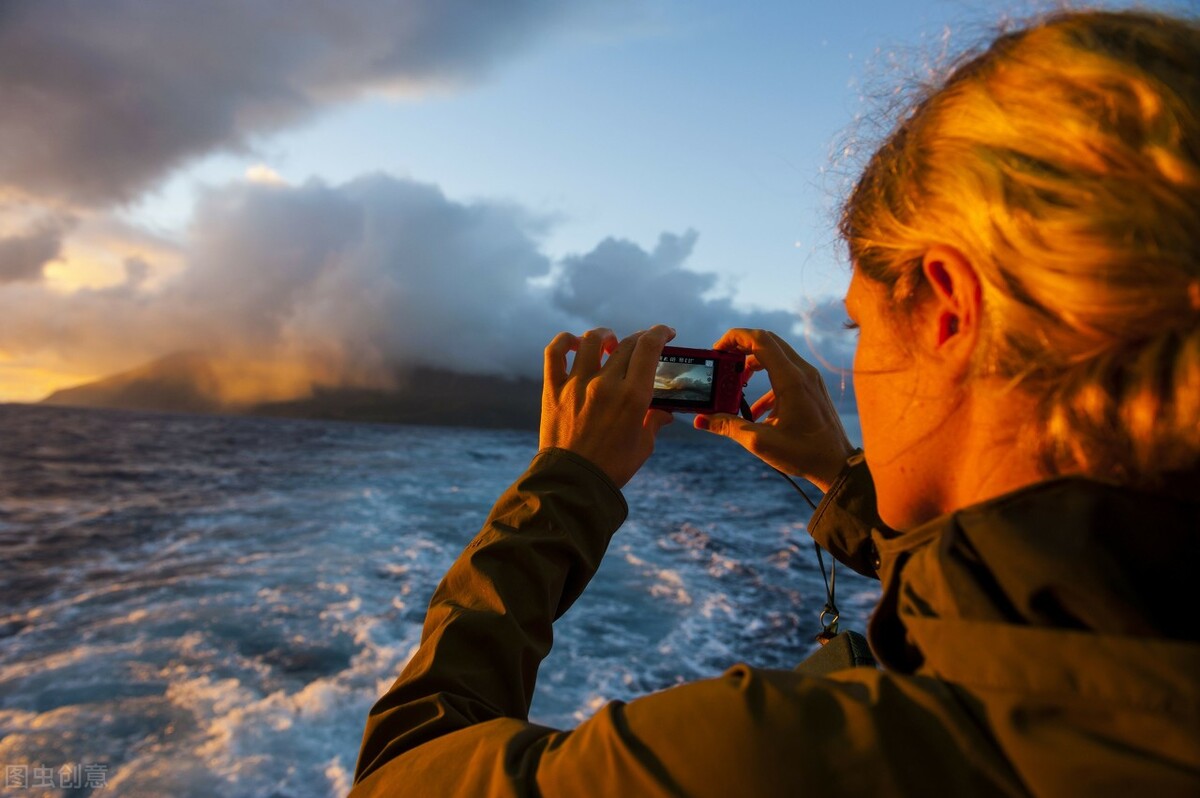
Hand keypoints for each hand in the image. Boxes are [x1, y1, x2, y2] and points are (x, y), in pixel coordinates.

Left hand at [541, 325, 675, 487]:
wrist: (573, 483)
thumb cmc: (612, 467)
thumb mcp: (643, 445)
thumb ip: (654, 422)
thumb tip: (665, 412)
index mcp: (633, 396)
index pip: (649, 347)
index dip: (660, 333)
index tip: (666, 333)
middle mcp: (605, 384)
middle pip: (626, 344)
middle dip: (639, 339)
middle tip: (643, 345)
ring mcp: (577, 384)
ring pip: (592, 341)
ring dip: (606, 336)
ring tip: (611, 343)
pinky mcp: (554, 389)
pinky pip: (555, 352)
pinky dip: (565, 341)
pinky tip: (575, 344)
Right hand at [694, 328, 854, 491]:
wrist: (837, 465)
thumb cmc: (804, 454)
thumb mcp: (760, 442)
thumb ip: (729, 426)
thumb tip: (701, 420)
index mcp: (791, 380)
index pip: (760, 340)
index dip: (735, 338)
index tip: (717, 349)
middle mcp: (803, 373)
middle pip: (768, 342)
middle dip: (741, 346)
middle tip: (722, 359)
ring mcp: (810, 379)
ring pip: (777, 355)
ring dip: (753, 363)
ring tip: (735, 382)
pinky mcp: (812, 388)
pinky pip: (786, 373)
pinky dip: (766, 381)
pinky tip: (755, 409)